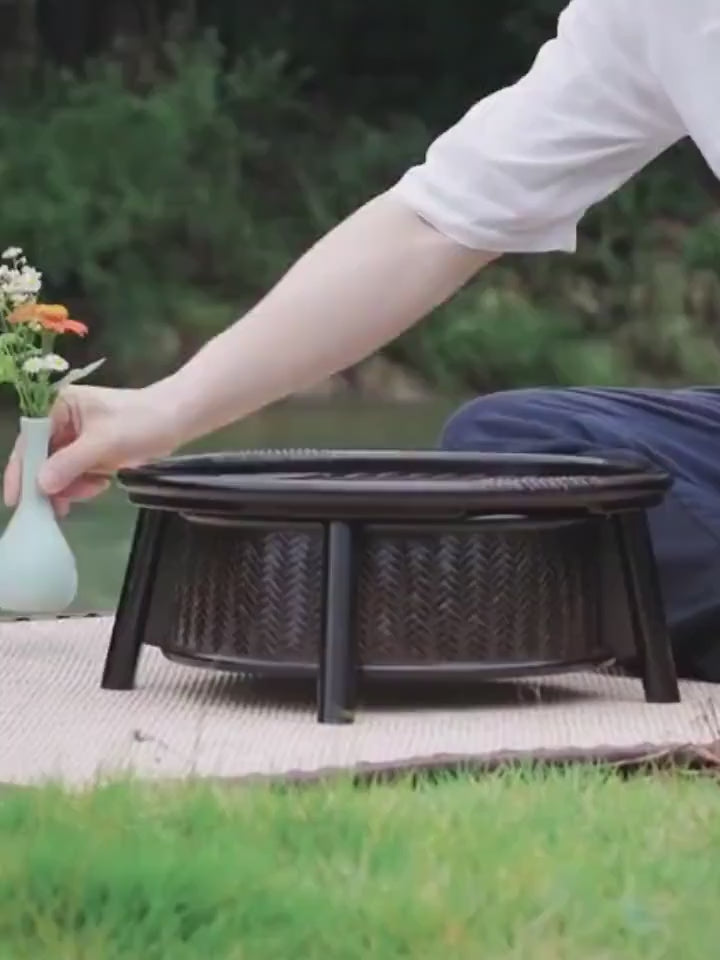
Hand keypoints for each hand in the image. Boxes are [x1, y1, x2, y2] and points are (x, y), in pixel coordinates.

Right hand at [3, 384, 178, 515]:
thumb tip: (41, 484)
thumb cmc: (141, 421)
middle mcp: (64, 420)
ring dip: (72, 486)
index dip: (21, 470)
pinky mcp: (95, 452)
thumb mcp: (103, 442)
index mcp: (59, 407)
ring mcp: (79, 437)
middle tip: (57, 509)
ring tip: (95, 490)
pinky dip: (85, 484)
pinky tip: (101, 485)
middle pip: (43, 458)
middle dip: (52, 483)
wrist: (178, 419)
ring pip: (61, 470)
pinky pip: (79, 473)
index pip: (29, 440)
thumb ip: (70, 463)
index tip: (17, 500)